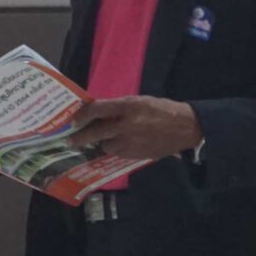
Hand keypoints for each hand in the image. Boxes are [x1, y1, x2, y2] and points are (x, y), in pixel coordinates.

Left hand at [69, 96, 202, 160]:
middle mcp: (126, 125)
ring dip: (102, 143)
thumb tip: (97, 112)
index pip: (97, 110)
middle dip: (80, 137)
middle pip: (95, 132)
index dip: (82, 115)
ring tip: (105, 139)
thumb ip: (118, 107)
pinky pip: (117, 153)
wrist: (184, 128)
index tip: (73, 120)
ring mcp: (130, 142)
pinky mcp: (135, 154)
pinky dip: (115, 149)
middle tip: (70, 141)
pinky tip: (119, 145)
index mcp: (128, 106)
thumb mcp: (139, 101)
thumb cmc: (161, 110)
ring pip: (105, 146)